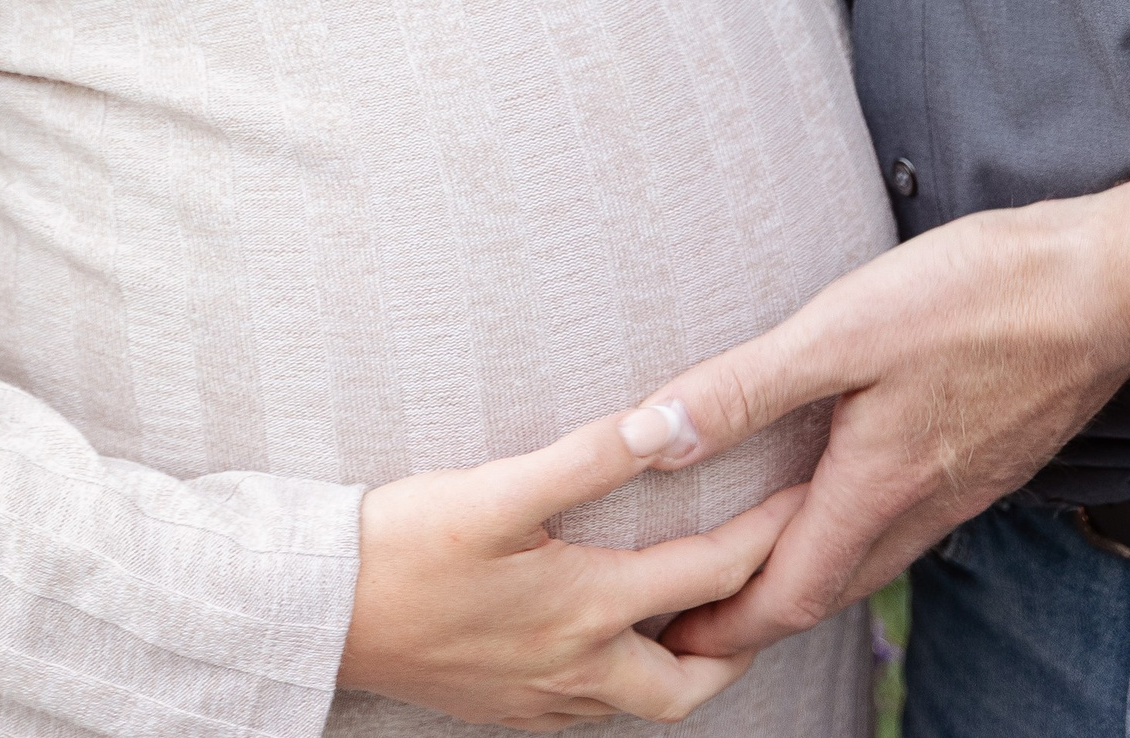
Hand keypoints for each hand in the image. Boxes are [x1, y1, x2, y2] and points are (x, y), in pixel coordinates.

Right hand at [339, 408, 800, 728]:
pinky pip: (596, 709)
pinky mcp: (510, 709)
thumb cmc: (404, 542)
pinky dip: (630, 678)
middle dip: (742, 636)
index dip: (769, 535)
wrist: (320, 611)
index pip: (711, 575)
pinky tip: (619, 639)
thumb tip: (666, 420)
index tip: (810, 498)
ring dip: (686, 661)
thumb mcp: (499, 488)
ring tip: (699, 609)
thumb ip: (589, 456)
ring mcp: (543, 699)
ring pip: (646, 702)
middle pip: (694, 679)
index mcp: (589, 608)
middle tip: (767, 585)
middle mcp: (579, 669)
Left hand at [636, 113, 1129, 657]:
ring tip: (762, 555)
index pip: (789, 597)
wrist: (1109, 287)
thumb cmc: (976, 297)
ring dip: (812, 569)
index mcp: (878, 490)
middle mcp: (925, 506)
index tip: (671, 638)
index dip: (725, 627)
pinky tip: (851, 483)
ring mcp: (966, 483)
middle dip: (761, 613)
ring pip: (875, 556)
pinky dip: (861, 526)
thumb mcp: (841, 330)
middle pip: (831, 590)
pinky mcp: (993, 453)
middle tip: (700, 611)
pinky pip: (913, 519)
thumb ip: (748, 386)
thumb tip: (654, 437)